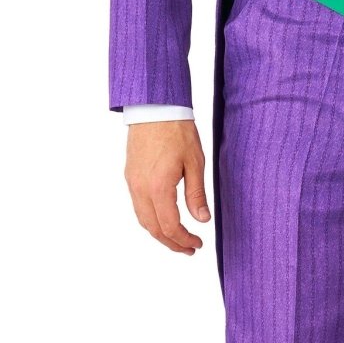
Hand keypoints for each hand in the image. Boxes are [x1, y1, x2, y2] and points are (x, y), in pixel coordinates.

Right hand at [124, 120, 209, 254]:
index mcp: (158, 187)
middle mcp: (140, 189)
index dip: (184, 240)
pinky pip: (138, 206)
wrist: (155, 106)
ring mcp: (132, 183)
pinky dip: (150, 219)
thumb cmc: (177, 130)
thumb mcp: (194, 162)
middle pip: (153, 229)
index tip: (197, 244)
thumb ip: (196, 194)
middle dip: (171, 243)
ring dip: (159, 233)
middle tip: (188, 248)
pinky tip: (163, 217)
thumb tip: (202, 220)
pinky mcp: (130, 175)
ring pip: (143, 219)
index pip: (169, 226)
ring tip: (177, 238)